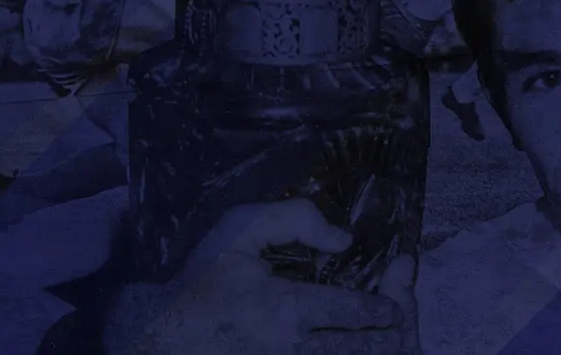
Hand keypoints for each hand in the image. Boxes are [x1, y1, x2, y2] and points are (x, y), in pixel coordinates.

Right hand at [104, 199, 418, 354]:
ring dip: (369, 351)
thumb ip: (295, 219)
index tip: (395, 302)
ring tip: (385, 342)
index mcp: (288, 310)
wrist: (158, 331)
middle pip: (362, 349)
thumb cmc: (201, 278)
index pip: (356, 312)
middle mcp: (294, 348)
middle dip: (389, 338)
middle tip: (401, 326)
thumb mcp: (241, 229)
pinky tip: (350, 347)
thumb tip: (344, 239)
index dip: (386, 306)